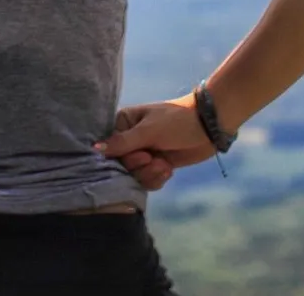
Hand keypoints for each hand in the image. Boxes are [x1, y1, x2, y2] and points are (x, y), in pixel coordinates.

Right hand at [97, 95, 218, 185]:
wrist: (209, 126)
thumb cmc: (177, 121)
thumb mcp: (149, 130)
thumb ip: (122, 142)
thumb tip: (94, 149)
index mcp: (123, 123)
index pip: (109, 149)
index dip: (122, 158)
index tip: (141, 155)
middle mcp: (130, 139)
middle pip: (121, 166)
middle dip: (139, 167)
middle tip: (153, 158)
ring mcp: (144, 153)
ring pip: (134, 176)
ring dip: (149, 175)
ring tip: (164, 166)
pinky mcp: (157, 165)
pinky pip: (147, 181)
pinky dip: (157, 179)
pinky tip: (168, 171)